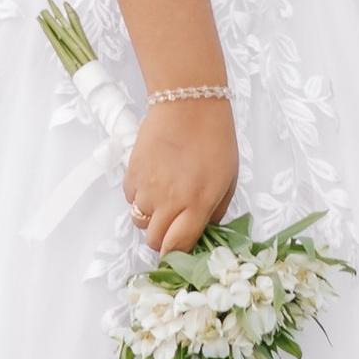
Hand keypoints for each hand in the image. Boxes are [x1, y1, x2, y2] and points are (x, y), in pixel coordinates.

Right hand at [124, 100, 238, 257]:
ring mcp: (147, 188)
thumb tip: (204, 228)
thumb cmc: (214, 138)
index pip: (177, 246)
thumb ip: (216, 210)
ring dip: (150, 218)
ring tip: (164, 199)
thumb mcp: (228, 178)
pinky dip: (139, 197)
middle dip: (162, 238)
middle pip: (154, 241)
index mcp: (197, 203)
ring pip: (139, 221)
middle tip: (173, 225)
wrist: (188, 104)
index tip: (180, 249)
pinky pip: (130, 199)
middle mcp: (169, 201)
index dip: (177, 254)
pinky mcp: (132, 173)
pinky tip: (154, 181)